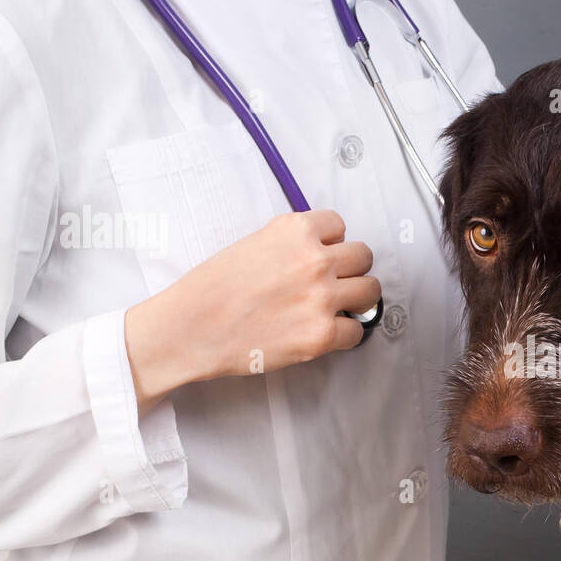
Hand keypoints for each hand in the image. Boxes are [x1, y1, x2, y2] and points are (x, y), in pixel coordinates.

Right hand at [124, 210, 380, 415]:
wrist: (190, 328)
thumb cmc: (212, 288)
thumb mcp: (253, 243)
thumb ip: (290, 242)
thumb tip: (319, 249)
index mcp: (296, 230)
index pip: (339, 225)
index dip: (330, 242)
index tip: (322, 254)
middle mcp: (315, 260)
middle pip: (363, 256)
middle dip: (350, 268)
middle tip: (334, 282)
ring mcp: (321, 298)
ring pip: (370, 291)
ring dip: (357, 298)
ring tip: (338, 306)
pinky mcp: (321, 334)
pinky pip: (357, 331)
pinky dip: (345, 334)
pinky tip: (326, 332)